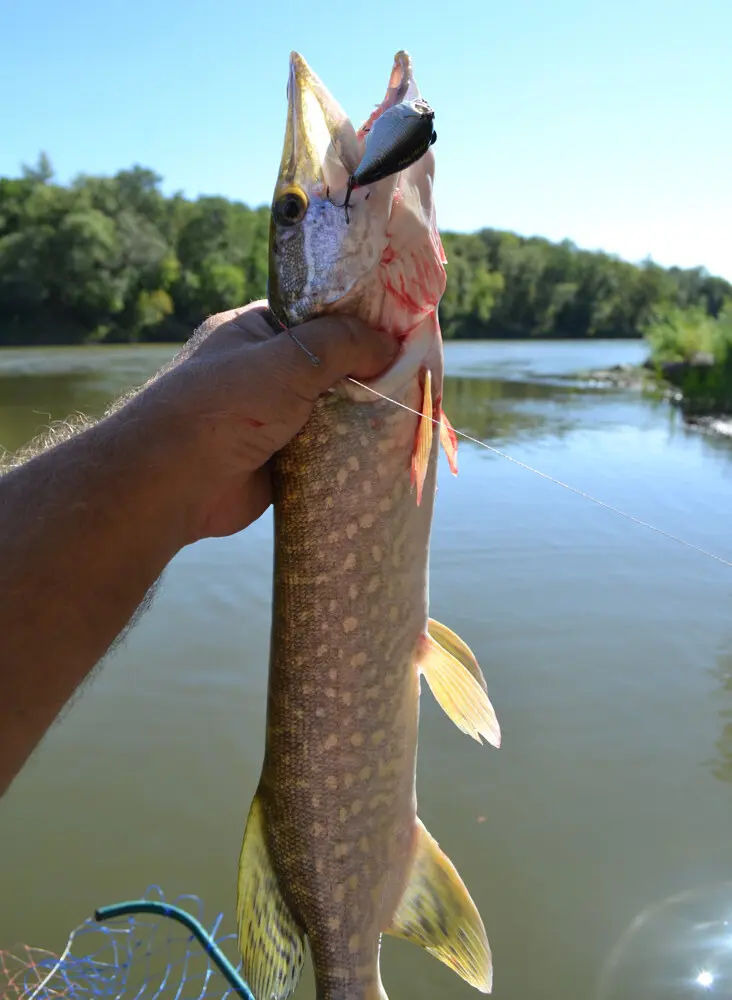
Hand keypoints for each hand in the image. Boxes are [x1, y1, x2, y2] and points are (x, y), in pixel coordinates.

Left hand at [138, 300, 396, 542]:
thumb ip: (342, 343)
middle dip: (366, 372)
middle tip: (414, 376)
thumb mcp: (288, 359)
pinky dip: (350, 451)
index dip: (359, 321)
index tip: (402, 331)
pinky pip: (326, 450)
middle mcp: (263, 372)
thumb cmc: (224, 404)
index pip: (317, 315)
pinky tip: (386, 449)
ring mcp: (272, 418)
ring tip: (409, 411)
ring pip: (331, 410)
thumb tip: (392, 347)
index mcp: (255, 332)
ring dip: (361, 415)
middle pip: (330, 365)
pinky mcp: (281, 460)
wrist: (174, 482)